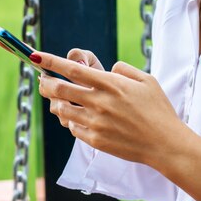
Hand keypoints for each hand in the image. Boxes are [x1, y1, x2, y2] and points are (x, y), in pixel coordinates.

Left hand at [36, 51, 183, 165]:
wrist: (165, 144)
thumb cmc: (158, 110)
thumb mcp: (147, 81)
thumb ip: (124, 69)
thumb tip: (107, 68)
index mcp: (111, 83)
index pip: (72, 69)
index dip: (50, 61)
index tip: (35, 56)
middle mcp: (100, 102)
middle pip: (59, 89)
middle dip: (45, 83)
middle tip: (43, 81)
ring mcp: (96, 122)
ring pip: (61, 110)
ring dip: (55, 103)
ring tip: (59, 101)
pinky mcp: (95, 140)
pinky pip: (73, 128)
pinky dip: (70, 121)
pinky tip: (76, 118)